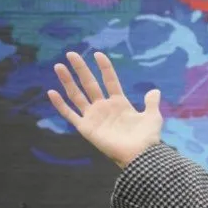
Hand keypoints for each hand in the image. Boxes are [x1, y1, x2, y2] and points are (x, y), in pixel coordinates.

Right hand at [47, 51, 162, 168]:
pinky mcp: (86, 128)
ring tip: (58, 66)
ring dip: (67, 81)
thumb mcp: (152, 117)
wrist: (139, 154)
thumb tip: (155, 90)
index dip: (104, 68)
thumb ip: (151, 103)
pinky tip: (52, 92)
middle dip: (80, 69)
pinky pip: (70, 114)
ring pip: (77, 95)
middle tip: (71, 53)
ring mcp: (94, 117)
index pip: (109, 80)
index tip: (98, 54)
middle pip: (89, 84)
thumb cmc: (147, 138)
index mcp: (120, 103)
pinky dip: (60, 104)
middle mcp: (104, 107)